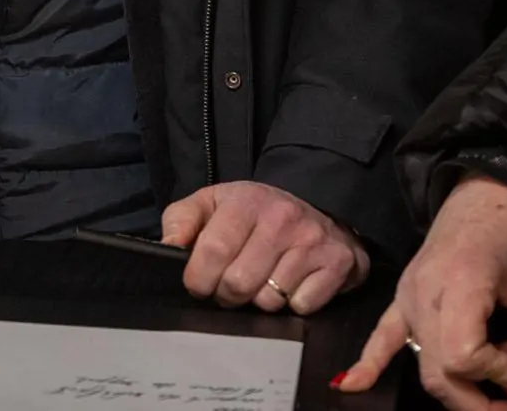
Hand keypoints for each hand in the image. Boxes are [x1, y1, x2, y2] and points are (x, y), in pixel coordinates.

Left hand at [157, 180, 367, 313]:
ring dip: (261, 300)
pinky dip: (294, 304)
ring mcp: (312, 241)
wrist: (320, 207)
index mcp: (246, 201)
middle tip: (231, 285)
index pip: (212, 251)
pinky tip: (293, 284)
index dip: (198, 279)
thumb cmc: (256, 213)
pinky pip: (302, 307)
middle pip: (238, 284)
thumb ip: (182, 220)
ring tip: (263, 281)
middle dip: (228, 295)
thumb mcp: (213, 203)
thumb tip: (168, 247)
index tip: (199, 284)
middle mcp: (282, 218)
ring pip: (270, 300)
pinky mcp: (338, 264)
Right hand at [338, 177, 506, 408]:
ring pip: (422, 365)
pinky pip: (383, 336)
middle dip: (479, 403)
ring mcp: (407, 295)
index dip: (500, 375)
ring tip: (497, 389)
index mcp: (458, 283)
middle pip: (438, 373)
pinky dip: (368, 364)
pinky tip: (348, 385)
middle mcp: (422, 293)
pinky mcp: (403, 295)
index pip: (463, 357)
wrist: (490, 185)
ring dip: (459, 391)